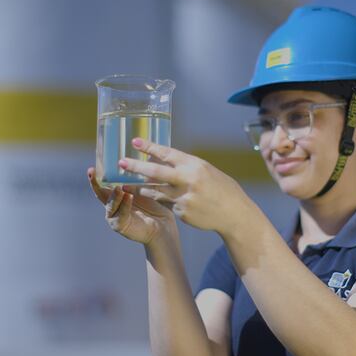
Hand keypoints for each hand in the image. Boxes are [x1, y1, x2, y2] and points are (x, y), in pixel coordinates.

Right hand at [87, 167, 177, 245]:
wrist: (163, 226)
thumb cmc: (156, 206)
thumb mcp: (145, 189)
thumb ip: (137, 179)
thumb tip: (135, 160)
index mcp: (116, 195)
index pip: (102, 185)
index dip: (95, 177)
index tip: (91, 168)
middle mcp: (112, 205)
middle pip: (99, 193)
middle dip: (95, 183)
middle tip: (92, 173)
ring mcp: (114, 216)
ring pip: (109, 204)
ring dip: (114, 195)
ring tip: (119, 188)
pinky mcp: (120, 226)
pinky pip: (119, 215)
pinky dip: (124, 205)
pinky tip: (129, 197)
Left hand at [118, 138, 258, 235]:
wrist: (234, 213)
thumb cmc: (222, 188)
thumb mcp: (206, 171)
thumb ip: (186, 166)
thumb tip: (164, 159)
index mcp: (195, 165)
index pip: (168, 153)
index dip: (150, 147)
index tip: (135, 142)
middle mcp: (188, 179)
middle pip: (155, 172)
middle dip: (135, 166)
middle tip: (120, 163)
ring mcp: (184, 197)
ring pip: (155, 190)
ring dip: (140, 187)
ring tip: (126, 183)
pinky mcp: (182, 211)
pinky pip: (165, 203)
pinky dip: (160, 199)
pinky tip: (154, 197)